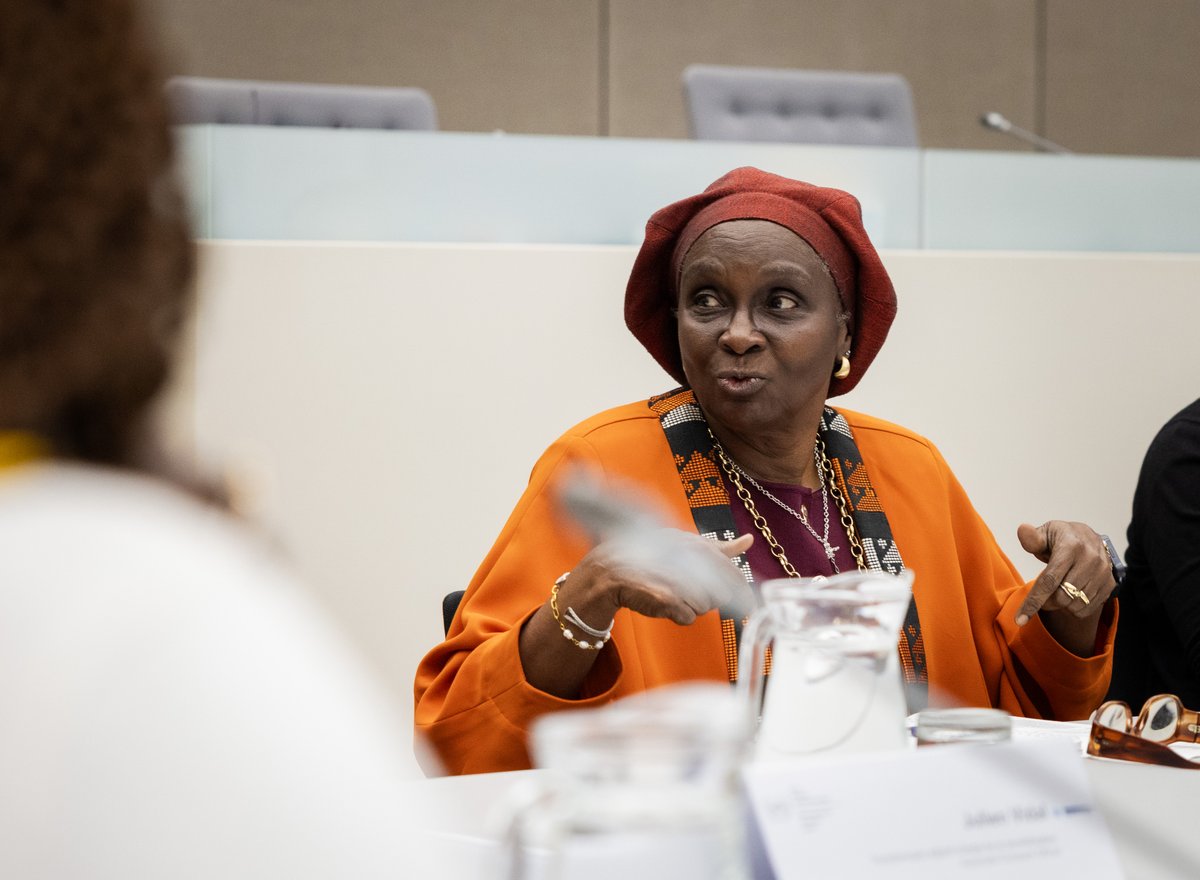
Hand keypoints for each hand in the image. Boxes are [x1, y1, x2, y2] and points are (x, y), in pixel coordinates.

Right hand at [563, 530, 754, 626]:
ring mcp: (678, 579)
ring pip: (705, 606)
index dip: (739, 588)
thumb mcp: (682, 545)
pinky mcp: (667, 599)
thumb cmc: (646, 558)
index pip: (731, 570)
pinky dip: (678, 614)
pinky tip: (664, 603)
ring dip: (692, 605)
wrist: (608, 572)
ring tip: (670, 592)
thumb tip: (748, 541)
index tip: (745, 600)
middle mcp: (688, 559)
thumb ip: (718, 547)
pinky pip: (688, 617)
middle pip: (720, 592)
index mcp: (695, 544)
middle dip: (709, 596)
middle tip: (685, 590)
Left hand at [1014, 521, 1115, 653]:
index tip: (1019, 620)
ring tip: (1059, 588)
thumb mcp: (1045, 533)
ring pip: (1074, 606)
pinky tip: (1071, 593)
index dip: (1033, 602)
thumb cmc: (1061, 537)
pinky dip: (1074, 608)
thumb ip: (1032, 538)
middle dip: (1046, 602)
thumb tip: (1023, 530)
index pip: (1049, 580)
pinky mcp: (1110, 584)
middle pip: (1062, 597)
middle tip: (1042, 594)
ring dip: (1061, 604)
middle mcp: (1090, 560)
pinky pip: (1087, 609)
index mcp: (1071, 547)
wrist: (1089, 537)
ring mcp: (1103, 573)